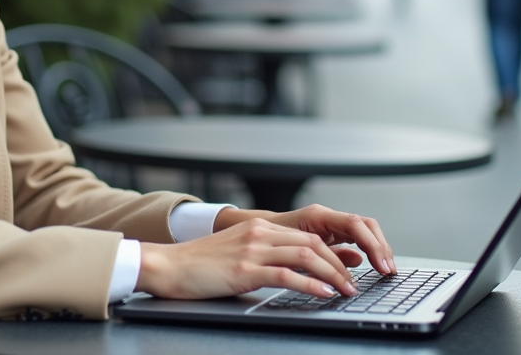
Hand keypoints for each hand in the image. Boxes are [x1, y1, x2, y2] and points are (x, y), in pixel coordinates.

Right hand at [137, 217, 362, 300]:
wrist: (169, 266)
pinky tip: (322, 293)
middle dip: (338, 265)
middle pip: (312, 244)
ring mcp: (252, 250)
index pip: (306, 236)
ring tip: (345, 291)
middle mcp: (259, 233)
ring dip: (332, 275)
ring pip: (306, 256)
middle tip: (352, 284)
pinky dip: (310, 284)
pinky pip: (286, 275)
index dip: (331, 253)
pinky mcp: (244, 270)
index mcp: (259, 227)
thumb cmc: (200, 264)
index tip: (345, 271)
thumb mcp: (237, 250)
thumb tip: (293, 269)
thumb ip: (263, 253)